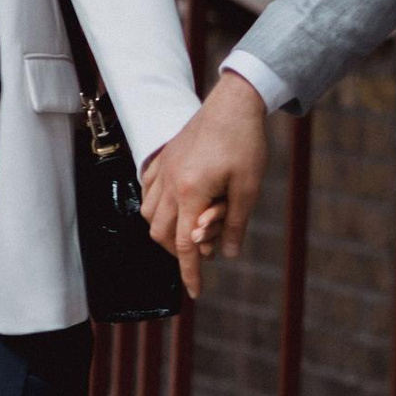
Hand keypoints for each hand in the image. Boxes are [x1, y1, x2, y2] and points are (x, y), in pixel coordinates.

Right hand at [139, 72, 271, 297]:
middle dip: (178, 251)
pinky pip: (147, 191)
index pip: (186, 245)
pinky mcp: (161, 158)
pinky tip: (174, 206)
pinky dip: (156, 206)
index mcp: (191, 192)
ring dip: (165, 230)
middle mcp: (170, 183)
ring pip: (149, 215)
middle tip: (202, 251)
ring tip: (190, 229)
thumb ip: (235, 223)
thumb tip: (225, 254)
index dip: (190, 273)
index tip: (195, 292)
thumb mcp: (248, 187)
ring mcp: (162, 169)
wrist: (234, 103)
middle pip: (162, 234)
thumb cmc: (245, 143)